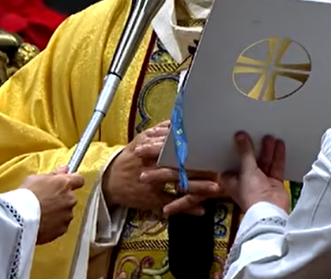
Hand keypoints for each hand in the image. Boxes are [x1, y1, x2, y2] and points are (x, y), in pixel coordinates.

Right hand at [19, 166, 84, 244]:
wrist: (19, 219)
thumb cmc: (25, 196)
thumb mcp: (35, 179)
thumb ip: (54, 174)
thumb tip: (65, 169)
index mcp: (64, 184)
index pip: (79, 180)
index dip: (73, 181)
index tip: (66, 184)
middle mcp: (70, 199)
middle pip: (71, 197)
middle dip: (62, 199)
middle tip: (46, 202)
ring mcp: (67, 215)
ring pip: (66, 212)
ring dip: (58, 213)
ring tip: (42, 214)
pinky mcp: (63, 229)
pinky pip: (61, 225)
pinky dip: (54, 225)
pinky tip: (42, 223)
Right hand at [103, 121, 220, 214]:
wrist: (108, 180)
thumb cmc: (127, 159)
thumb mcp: (141, 140)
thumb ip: (160, 131)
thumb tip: (176, 120)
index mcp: (153, 147)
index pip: (178, 146)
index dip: (197, 147)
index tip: (214, 145)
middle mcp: (154, 163)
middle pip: (182, 164)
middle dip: (202, 166)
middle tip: (222, 167)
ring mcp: (154, 182)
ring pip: (179, 183)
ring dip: (198, 186)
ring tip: (216, 189)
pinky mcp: (152, 198)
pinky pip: (172, 203)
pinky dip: (186, 207)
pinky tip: (201, 210)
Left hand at [219, 132, 288, 212]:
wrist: (269, 213)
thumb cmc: (251, 197)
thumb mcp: (246, 170)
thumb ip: (245, 153)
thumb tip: (240, 137)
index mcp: (232, 180)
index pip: (231, 162)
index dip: (234, 151)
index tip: (237, 137)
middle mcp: (246, 181)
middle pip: (249, 161)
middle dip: (254, 148)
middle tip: (255, 133)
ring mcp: (261, 182)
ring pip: (263, 163)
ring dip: (267, 151)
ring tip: (269, 136)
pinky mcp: (274, 184)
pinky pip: (276, 167)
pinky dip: (278, 157)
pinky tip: (279, 145)